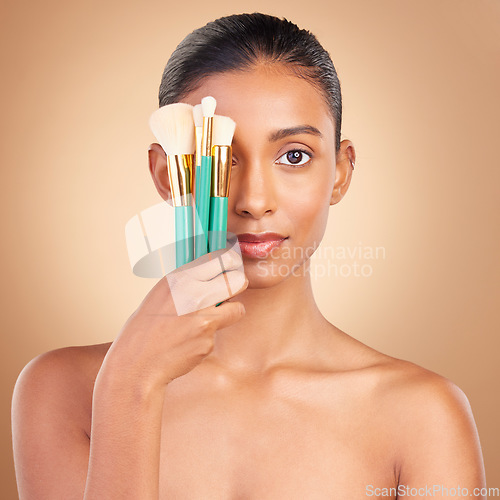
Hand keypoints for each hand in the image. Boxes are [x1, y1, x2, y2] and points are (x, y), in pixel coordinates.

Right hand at [102, 247, 247, 389]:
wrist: (136, 364)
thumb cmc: (144, 329)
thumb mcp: (161, 294)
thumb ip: (186, 283)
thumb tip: (212, 274)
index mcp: (178, 278)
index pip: (219, 259)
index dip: (230, 263)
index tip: (232, 268)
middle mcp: (192, 294)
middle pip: (237, 280)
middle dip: (237, 286)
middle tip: (230, 292)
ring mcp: (203, 318)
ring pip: (237, 308)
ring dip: (231, 312)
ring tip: (213, 318)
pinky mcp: (208, 340)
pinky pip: (219, 333)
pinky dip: (209, 336)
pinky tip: (190, 341)